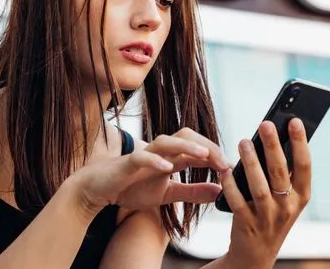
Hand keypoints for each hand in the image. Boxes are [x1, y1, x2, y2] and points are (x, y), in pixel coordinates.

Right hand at [70, 128, 231, 213]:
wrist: (99, 188)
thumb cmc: (132, 187)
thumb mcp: (168, 194)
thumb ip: (192, 192)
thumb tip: (219, 191)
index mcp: (170, 157)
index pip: (197, 147)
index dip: (215, 154)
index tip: (230, 168)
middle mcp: (159, 151)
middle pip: (185, 135)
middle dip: (205, 145)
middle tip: (222, 162)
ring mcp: (143, 154)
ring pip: (166, 141)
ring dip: (185, 146)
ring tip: (202, 155)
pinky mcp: (127, 163)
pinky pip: (141, 156)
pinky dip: (155, 160)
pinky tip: (167, 168)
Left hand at [221, 118, 310, 268]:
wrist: (255, 253)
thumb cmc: (270, 213)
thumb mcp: (284, 196)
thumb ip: (283, 172)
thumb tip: (274, 135)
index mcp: (301, 196)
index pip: (305, 166)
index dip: (300, 143)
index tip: (294, 120)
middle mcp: (288, 207)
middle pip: (281, 173)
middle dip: (273, 147)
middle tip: (265, 124)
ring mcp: (269, 218)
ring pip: (260, 187)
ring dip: (251, 163)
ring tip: (243, 142)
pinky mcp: (248, 225)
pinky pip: (238, 202)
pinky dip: (231, 186)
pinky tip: (225, 171)